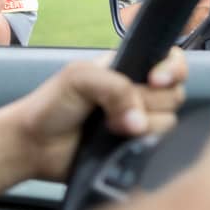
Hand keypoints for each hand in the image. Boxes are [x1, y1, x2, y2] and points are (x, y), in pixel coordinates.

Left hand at [12, 48, 187, 180]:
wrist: (35, 144)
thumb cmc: (51, 105)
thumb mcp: (79, 77)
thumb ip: (115, 86)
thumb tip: (138, 119)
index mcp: (127, 68)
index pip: (170, 60)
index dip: (172, 68)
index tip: (155, 80)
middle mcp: (138, 94)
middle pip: (174, 94)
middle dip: (147, 100)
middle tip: (113, 108)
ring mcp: (139, 123)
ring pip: (169, 121)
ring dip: (141, 125)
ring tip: (108, 127)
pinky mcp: (136, 149)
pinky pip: (158, 146)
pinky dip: (141, 144)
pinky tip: (118, 142)